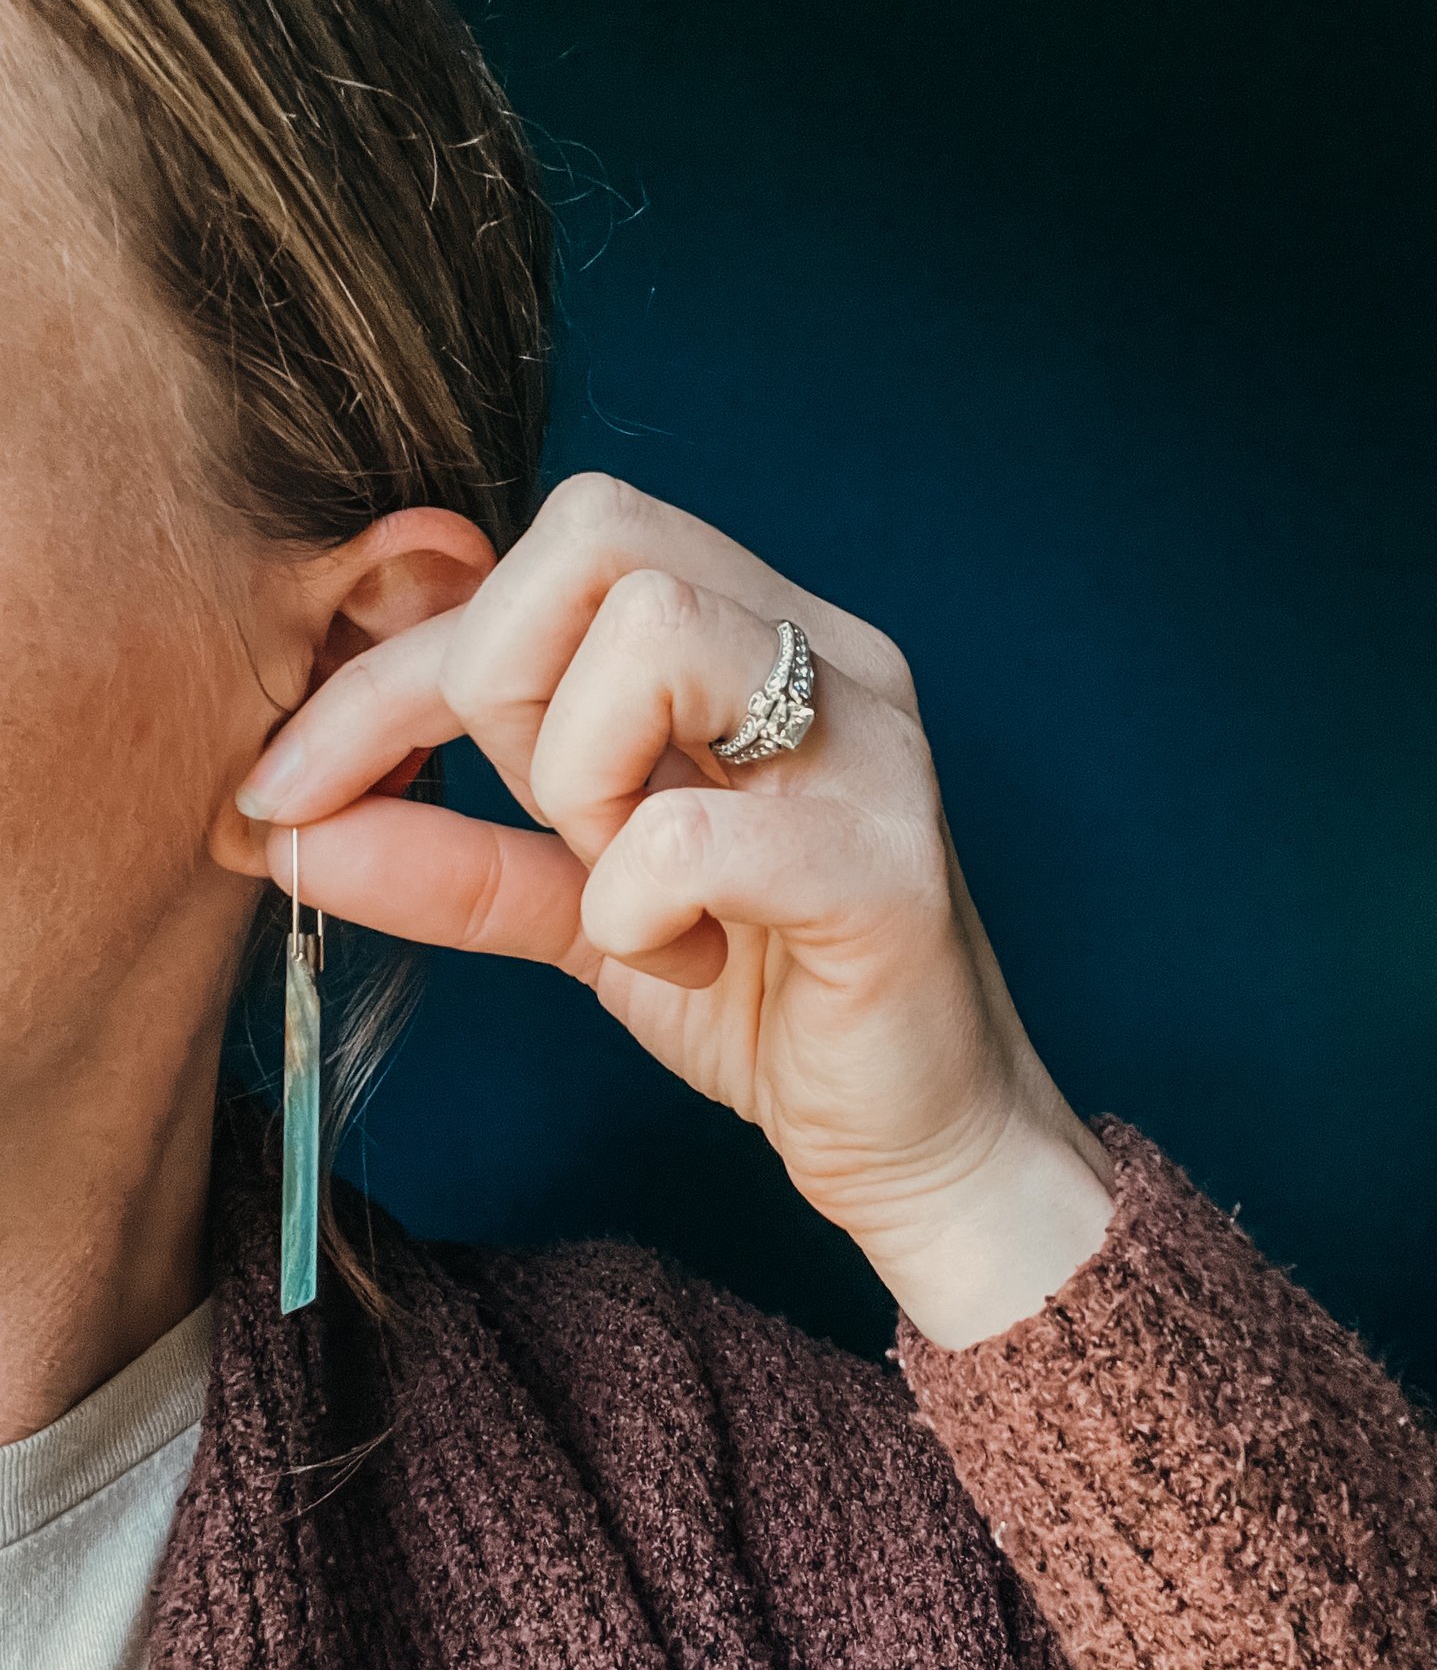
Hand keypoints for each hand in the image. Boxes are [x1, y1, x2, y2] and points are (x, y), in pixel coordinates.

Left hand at [218, 474, 1113, 1346]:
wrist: (920, 1140)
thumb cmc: (764, 1001)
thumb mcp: (579, 912)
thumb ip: (451, 856)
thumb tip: (283, 825)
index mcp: (752, 636)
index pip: (539, 563)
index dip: (386, 671)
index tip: (286, 786)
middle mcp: (821, 651)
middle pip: (597, 529)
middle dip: (500, 682)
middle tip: (548, 823)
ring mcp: (866, 742)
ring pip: (653, 633)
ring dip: (583, 783)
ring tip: (633, 890)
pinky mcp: (886, 862)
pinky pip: (691, 832)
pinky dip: (635, 909)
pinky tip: (686, 960)